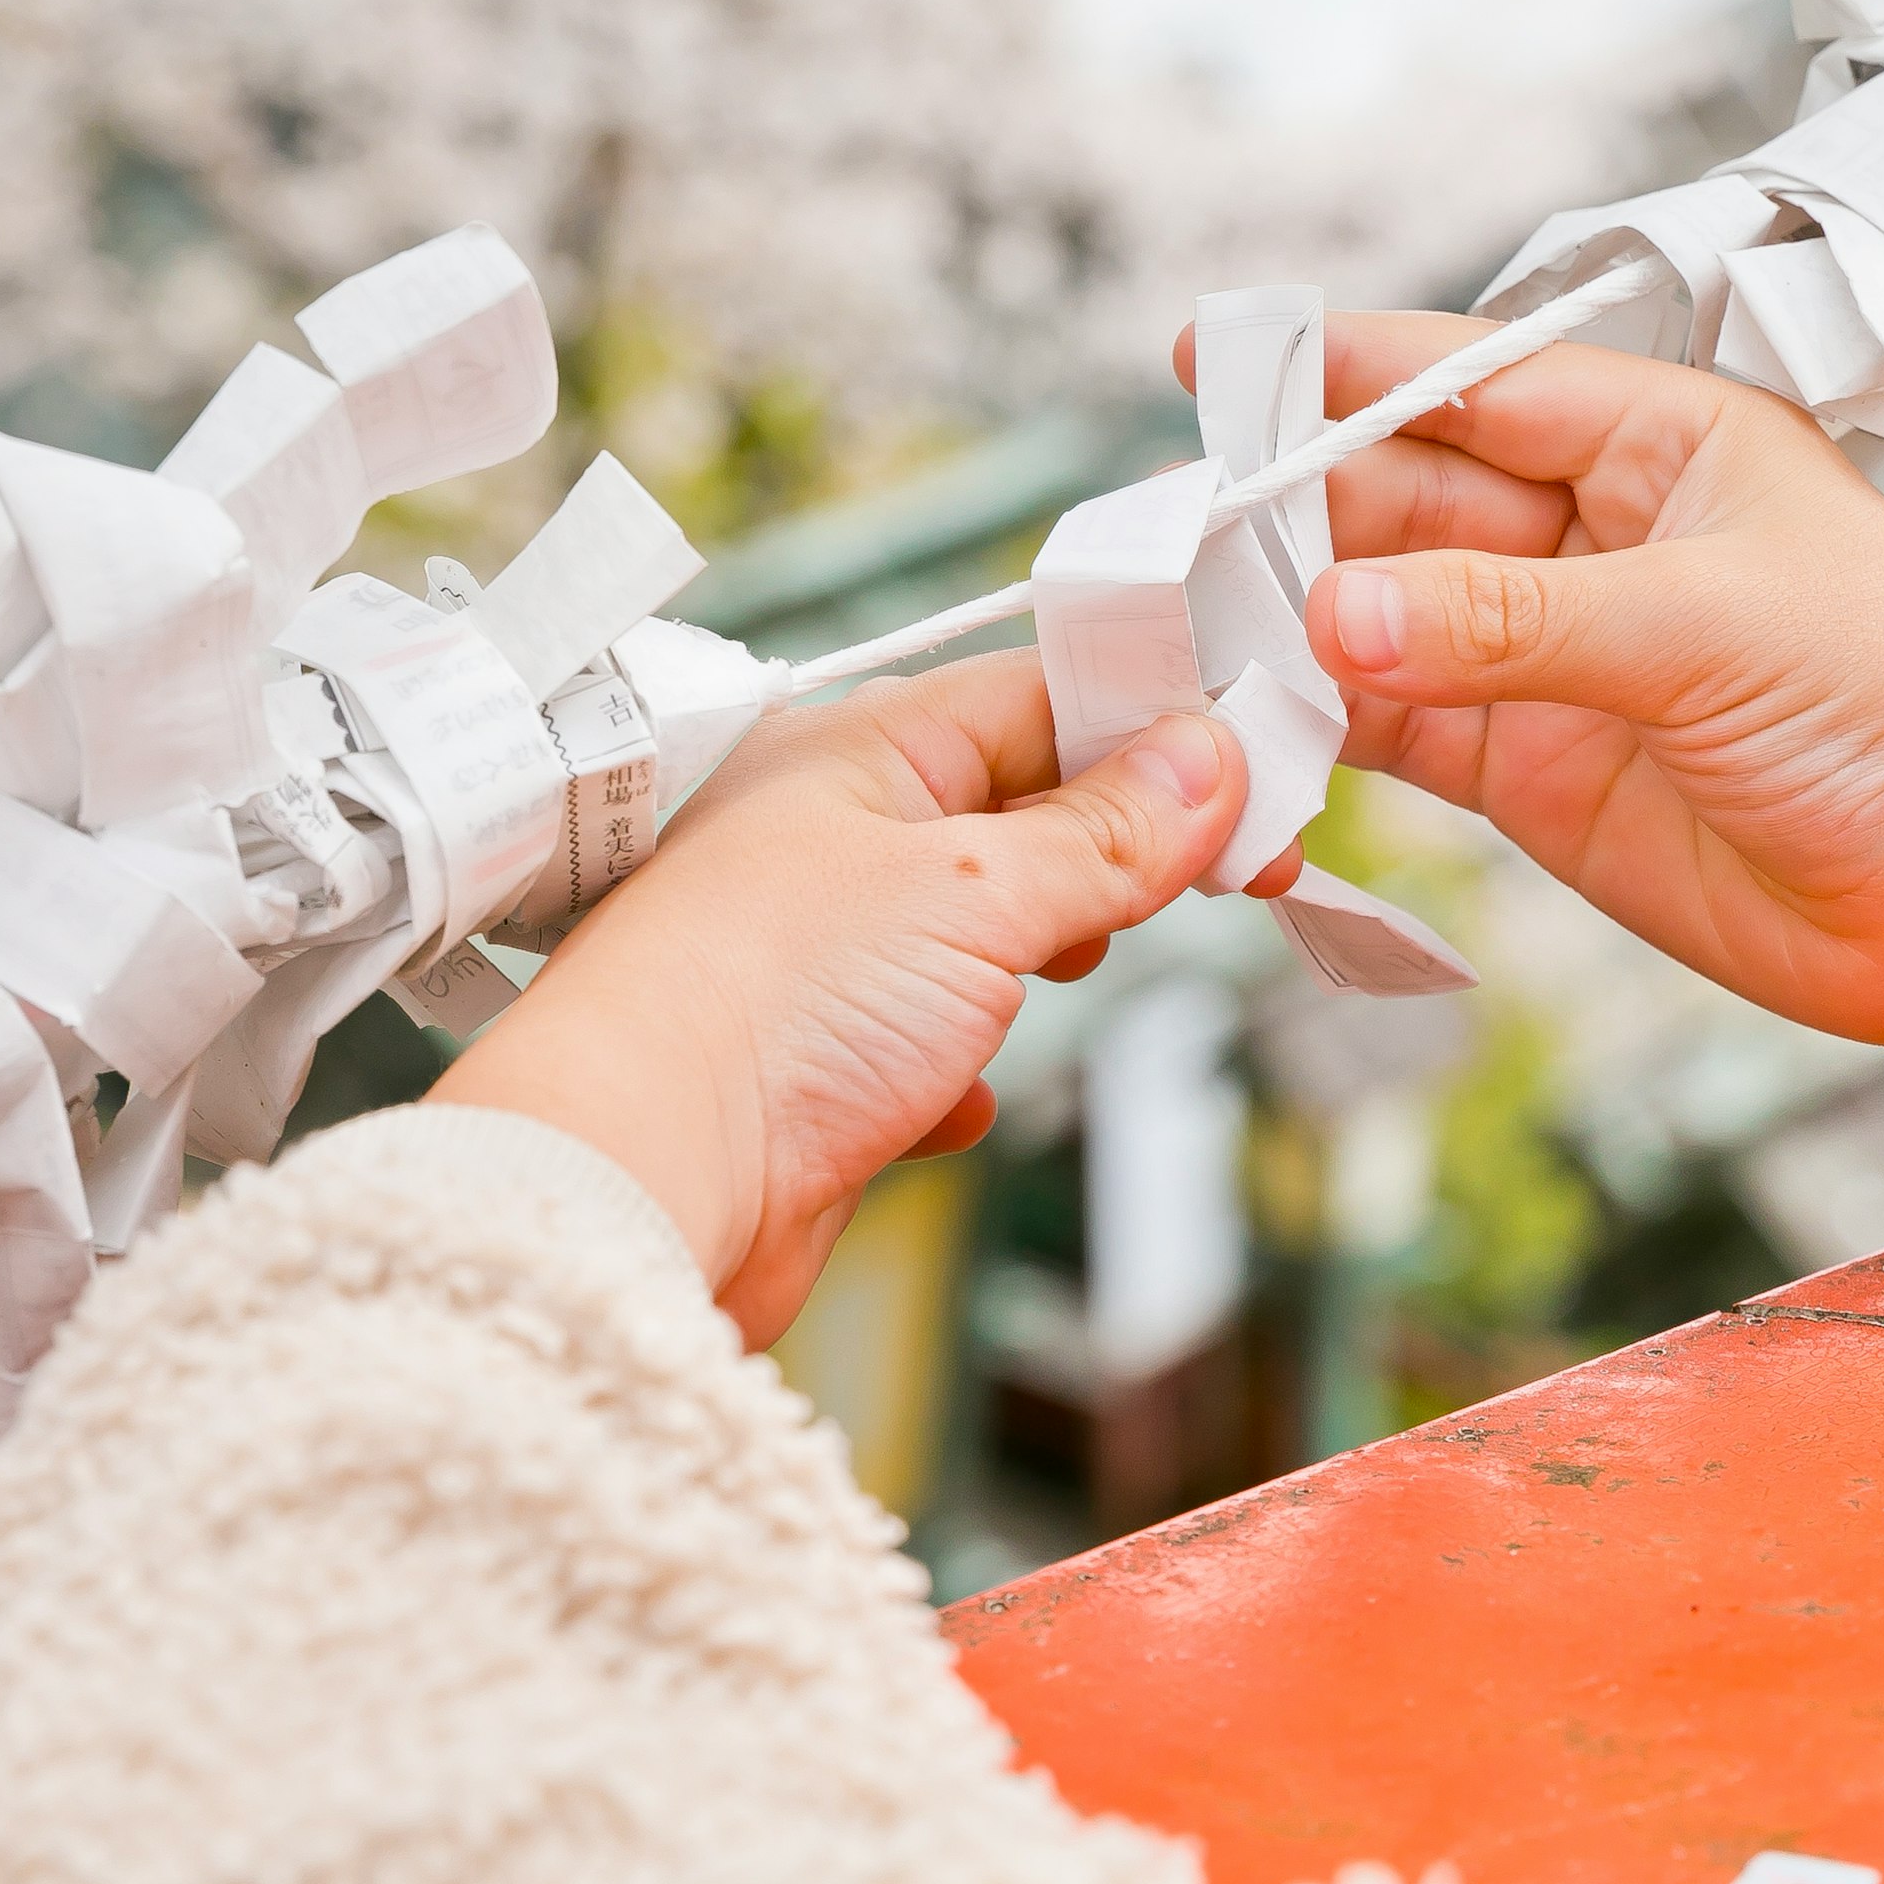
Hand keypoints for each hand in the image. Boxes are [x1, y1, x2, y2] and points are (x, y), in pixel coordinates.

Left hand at [431, 652, 1249, 1343]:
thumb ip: (1102, 833)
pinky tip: (956, 1092)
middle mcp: (827, 843)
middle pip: (1016, 811)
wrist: (629, 1187)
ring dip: (1034, 958)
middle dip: (1110, 848)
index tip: (1254, 770)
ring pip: (975, 933)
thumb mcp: (972, 891)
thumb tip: (1203, 761)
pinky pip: (923, 1047)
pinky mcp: (814, 1075)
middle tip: (1216, 876)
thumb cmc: (760, 1008)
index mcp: (852, 754)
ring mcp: (818, 959)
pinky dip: (962, 1068)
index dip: (1152, 724)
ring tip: (1057, 974)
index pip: (1035, 696)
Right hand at [1184, 313, 1883, 1073]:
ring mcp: (1561, 659)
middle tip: (1166, 537)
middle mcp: (1599, 537)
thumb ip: (1505, 622)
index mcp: (1660, 442)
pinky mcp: (1544, 775)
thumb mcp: (1700, 626)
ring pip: (1385, 618)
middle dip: (1287, 511)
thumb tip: (1333, 621)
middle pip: (1402, 498)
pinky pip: (1402, 734)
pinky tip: (1247, 728)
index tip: (1207, 359)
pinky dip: (1321, 732)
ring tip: (1179, 633)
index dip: (1337, 372)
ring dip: (1290, 624)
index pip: (1468, 382)